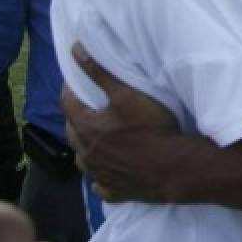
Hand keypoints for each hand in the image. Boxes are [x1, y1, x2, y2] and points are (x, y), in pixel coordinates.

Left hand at [61, 43, 180, 202]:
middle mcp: (87, 153)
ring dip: (84, 147)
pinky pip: (99, 185)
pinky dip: (99, 177)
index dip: (70, 90)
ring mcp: (99, 175)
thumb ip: (100, 72)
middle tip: (86, 106)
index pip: (68, 105)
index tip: (74, 82)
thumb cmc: (151, 127)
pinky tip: (106, 172)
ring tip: (94, 138)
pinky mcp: (114, 190)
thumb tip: (75, 50)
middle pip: (72, 132)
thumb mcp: (126, 94)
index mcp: (87, 128)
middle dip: (75, 117)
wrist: (172, 167)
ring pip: (82, 159)